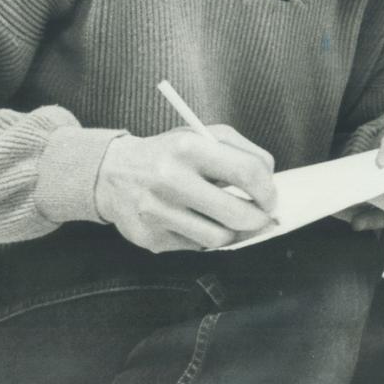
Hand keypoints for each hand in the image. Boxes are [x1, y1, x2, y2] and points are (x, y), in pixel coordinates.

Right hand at [94, 124, 277, 252]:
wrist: (112, 173)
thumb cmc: (170, 154)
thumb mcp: (203, 136)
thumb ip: (244, 152)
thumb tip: (271, 183)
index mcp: (188, 147)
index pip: (248, 172)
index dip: (268, 190)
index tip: (271, 197)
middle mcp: (170, 180)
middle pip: (238, 214)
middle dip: (259, 219)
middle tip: (261, 216)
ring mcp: (157, 213)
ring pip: (220, 238)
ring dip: (234, 232)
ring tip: (230, 219)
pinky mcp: (150, 238)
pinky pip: (197, 247)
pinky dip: (205, 237)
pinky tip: (197, 222)